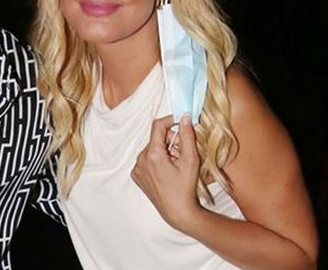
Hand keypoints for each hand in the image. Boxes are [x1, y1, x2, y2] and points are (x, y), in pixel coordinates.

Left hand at [131, 114, 200, 230]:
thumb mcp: (191, 160)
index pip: (158, 125)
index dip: (171, 120)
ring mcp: (137, 168)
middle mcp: (140, 160)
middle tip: (182, 154)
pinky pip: (147, 159)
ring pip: (152, 148)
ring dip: (164, 151)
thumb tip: (185, 117)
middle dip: (170, 141)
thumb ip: (187, 135)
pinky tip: (166, 173)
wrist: (177, 211)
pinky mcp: (137, 175)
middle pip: (156, 138)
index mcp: (152, 154)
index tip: (181, 122)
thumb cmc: (186, 188)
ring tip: (175, 166)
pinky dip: (157, 161)